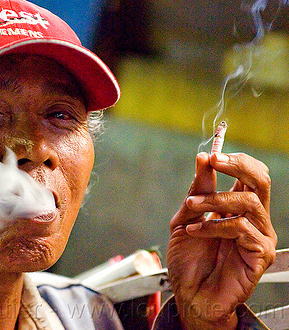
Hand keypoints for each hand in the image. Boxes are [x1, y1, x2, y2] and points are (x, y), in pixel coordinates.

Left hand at [167, 152, 276, 329]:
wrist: (189, 293)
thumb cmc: (189, 259)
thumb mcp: (186, 217)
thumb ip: (197, 190)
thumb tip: (203, 158)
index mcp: (237, 207)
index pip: (249, 174)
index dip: (235, 160)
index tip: (212, 154)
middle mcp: (252, 218)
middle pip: (261, 180)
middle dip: (238, 165)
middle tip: (215, 161)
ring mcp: (259, 235)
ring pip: (247, 202)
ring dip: (214, 199)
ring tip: (191, 207)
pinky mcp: (261, 253)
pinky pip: (241, 227)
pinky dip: (213, 225)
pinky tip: (196, 233)